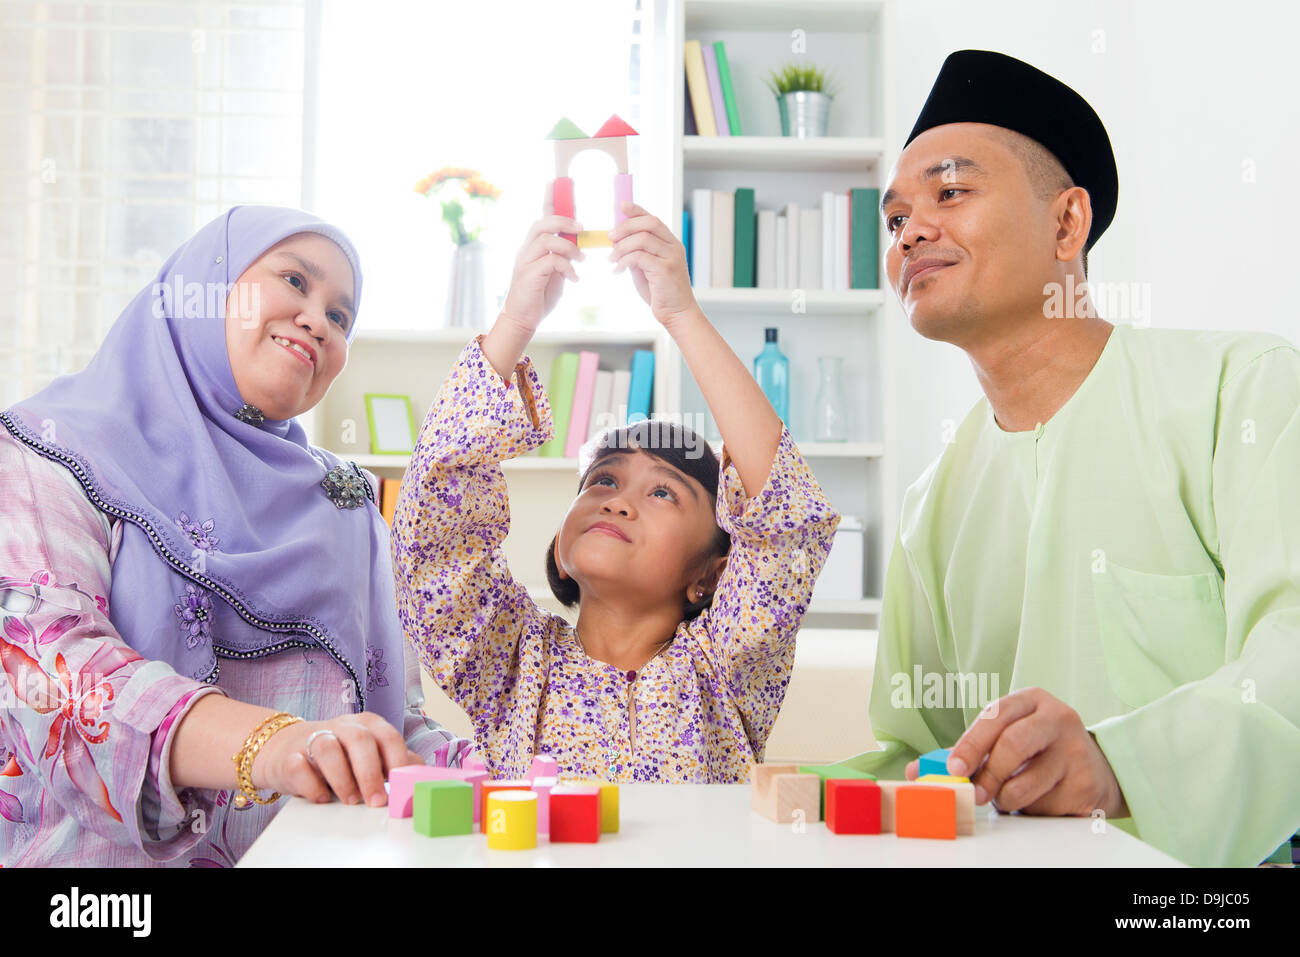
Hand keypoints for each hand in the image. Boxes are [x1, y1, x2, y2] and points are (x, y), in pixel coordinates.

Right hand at [254, 711, 423, 807]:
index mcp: (367, 725)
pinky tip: (321, 797)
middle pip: (359, 739)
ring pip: (327, 748)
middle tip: (376, 800)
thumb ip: (395, 761)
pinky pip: (298, 766)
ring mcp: (313, 738)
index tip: (401, 786)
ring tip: (350, 799)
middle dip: (370, 772)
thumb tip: (424, 775)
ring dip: (341, 777)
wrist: (286, 750)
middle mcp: (342, 726)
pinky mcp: (289, 756)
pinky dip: (310, 784)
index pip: (388, 736)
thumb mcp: (370, 754)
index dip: (397, 761)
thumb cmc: (339, 755)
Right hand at [497, 181, 583, 332]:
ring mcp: (525, 261)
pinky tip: (574, 278)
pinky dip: (567, 268)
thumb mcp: (555, 272)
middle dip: (563, 222)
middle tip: (581, 229)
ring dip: (568, 247)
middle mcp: (526, 250)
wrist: (523, 319)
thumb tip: (576, 244)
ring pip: (546, 240)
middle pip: (542, 224)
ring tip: (581, 259)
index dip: (548, 199)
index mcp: (533, 246)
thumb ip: (562, 256)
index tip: (555, 182)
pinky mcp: (528, 275)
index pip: (541, 217)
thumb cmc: (539, 295)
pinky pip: (551, 261)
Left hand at [608, 201, 698, 327]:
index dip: (637, 210)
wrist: (677, 314)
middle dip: (625, 227)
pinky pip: (638, 257)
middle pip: (649, 224)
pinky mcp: (665, 270)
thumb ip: (637, 255)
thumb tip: (618, 242)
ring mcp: (671, 257)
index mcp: (671, 243)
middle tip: (609, 237)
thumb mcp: (646, 270)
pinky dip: (623, 262)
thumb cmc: (661, 293)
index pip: (653, 219)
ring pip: (642, 239)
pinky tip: (617, 270)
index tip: (621, 206)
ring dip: (621, 248)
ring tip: (611, 259)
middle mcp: (673, 247)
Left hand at [915, 687, 1128, 818]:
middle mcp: (1058, 718)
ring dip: (1006, 798)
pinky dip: (1031, 809)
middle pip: (1014, 744)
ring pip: (1026, 782)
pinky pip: (1045, 804)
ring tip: (1006, 796)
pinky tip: (1038, 799)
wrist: (1097, 768)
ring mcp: (1076, 750)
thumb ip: (965, 751)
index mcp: (1031, 700)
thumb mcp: (1006, 737)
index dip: (971, 742)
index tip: (954, 767)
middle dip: (987, 773)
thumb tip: (917, 771)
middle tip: (974, 794)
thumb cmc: (1037, 749)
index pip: (996, 715)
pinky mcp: (1087, 783)